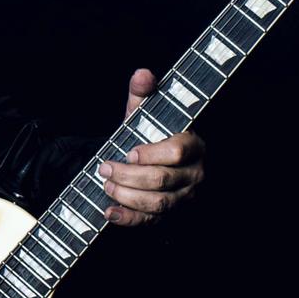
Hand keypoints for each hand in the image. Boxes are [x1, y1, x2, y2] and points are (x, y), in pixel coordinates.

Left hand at [97, 67, 205, 225]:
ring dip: (126, 195)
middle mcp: (193, 173)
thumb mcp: (146, 112)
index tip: (129, 152)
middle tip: (105, 168)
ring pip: (157, 203)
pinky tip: (109, 211)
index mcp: (193, 145)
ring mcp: (183, 197)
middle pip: (162, 180)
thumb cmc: (150, 134)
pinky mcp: (169, 215)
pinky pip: (150, 222)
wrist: (151, 160)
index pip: (178, 152)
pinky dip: (127, 219)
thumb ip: (143, 93)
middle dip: (128, 175)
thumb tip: (142, 75)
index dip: (150, 154)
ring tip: (106, 184)